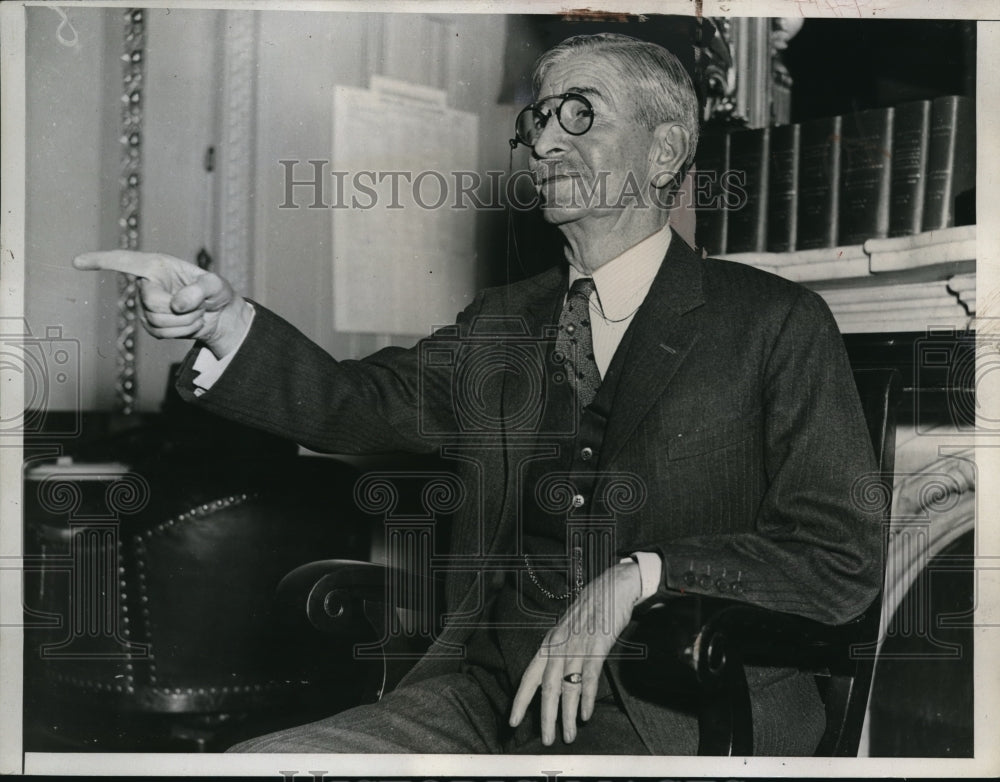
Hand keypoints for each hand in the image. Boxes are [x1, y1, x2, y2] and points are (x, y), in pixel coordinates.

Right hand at [73, 250, 251, 357]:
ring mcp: (145, 306)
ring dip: (184, 321)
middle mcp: (146, 284)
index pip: (124, 261)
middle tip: (197, 304)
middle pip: (152, 302)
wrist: (218, 315)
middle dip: (180, 308)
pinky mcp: (150, 325)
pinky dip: (182, 331)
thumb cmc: (215, 293)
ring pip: (158, 321)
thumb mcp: (216, 285)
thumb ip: (200, 290)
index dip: (100, 260)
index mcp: (157, 265)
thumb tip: (176, 304)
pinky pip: (161, 333)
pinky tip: (188, 322)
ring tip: (195, 312)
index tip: (77, 262)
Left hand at [509, 561, 641, 745]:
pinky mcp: (598, 646)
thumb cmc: (590, 610)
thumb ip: (560, 653)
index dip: (521, 701)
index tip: (513, 721)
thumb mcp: (567, 630)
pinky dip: (587, 698)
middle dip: (545, 717)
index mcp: (549, 643)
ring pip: (568, 688)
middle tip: (546, 740)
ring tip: (568, 735)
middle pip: (547, 688)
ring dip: (567, 715)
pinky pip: (589, 678)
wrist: (612, 586)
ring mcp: (578, 646)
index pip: (530, 676)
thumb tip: (554, 680)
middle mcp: (559, 646)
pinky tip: (586, 715)